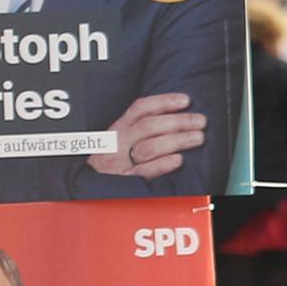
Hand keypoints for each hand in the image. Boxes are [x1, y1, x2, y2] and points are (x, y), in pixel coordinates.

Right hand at [86, 94, 206, 179]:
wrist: (86, 184)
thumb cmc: (109, 159)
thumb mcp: (118, 137)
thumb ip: (139, 127)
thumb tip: (175, 116)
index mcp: (119, 128)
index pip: (141, 108)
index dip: (164, 102)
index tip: (186, 100)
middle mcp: (120, 142)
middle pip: (149, 126)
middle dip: (178, 122)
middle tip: (200, 121)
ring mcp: (122, 162)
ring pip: (149, 147)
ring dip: (176, 141)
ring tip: (197, 138)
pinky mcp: (126, 181)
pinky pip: (145, 171)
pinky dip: (163, 164)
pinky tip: (179, 160)